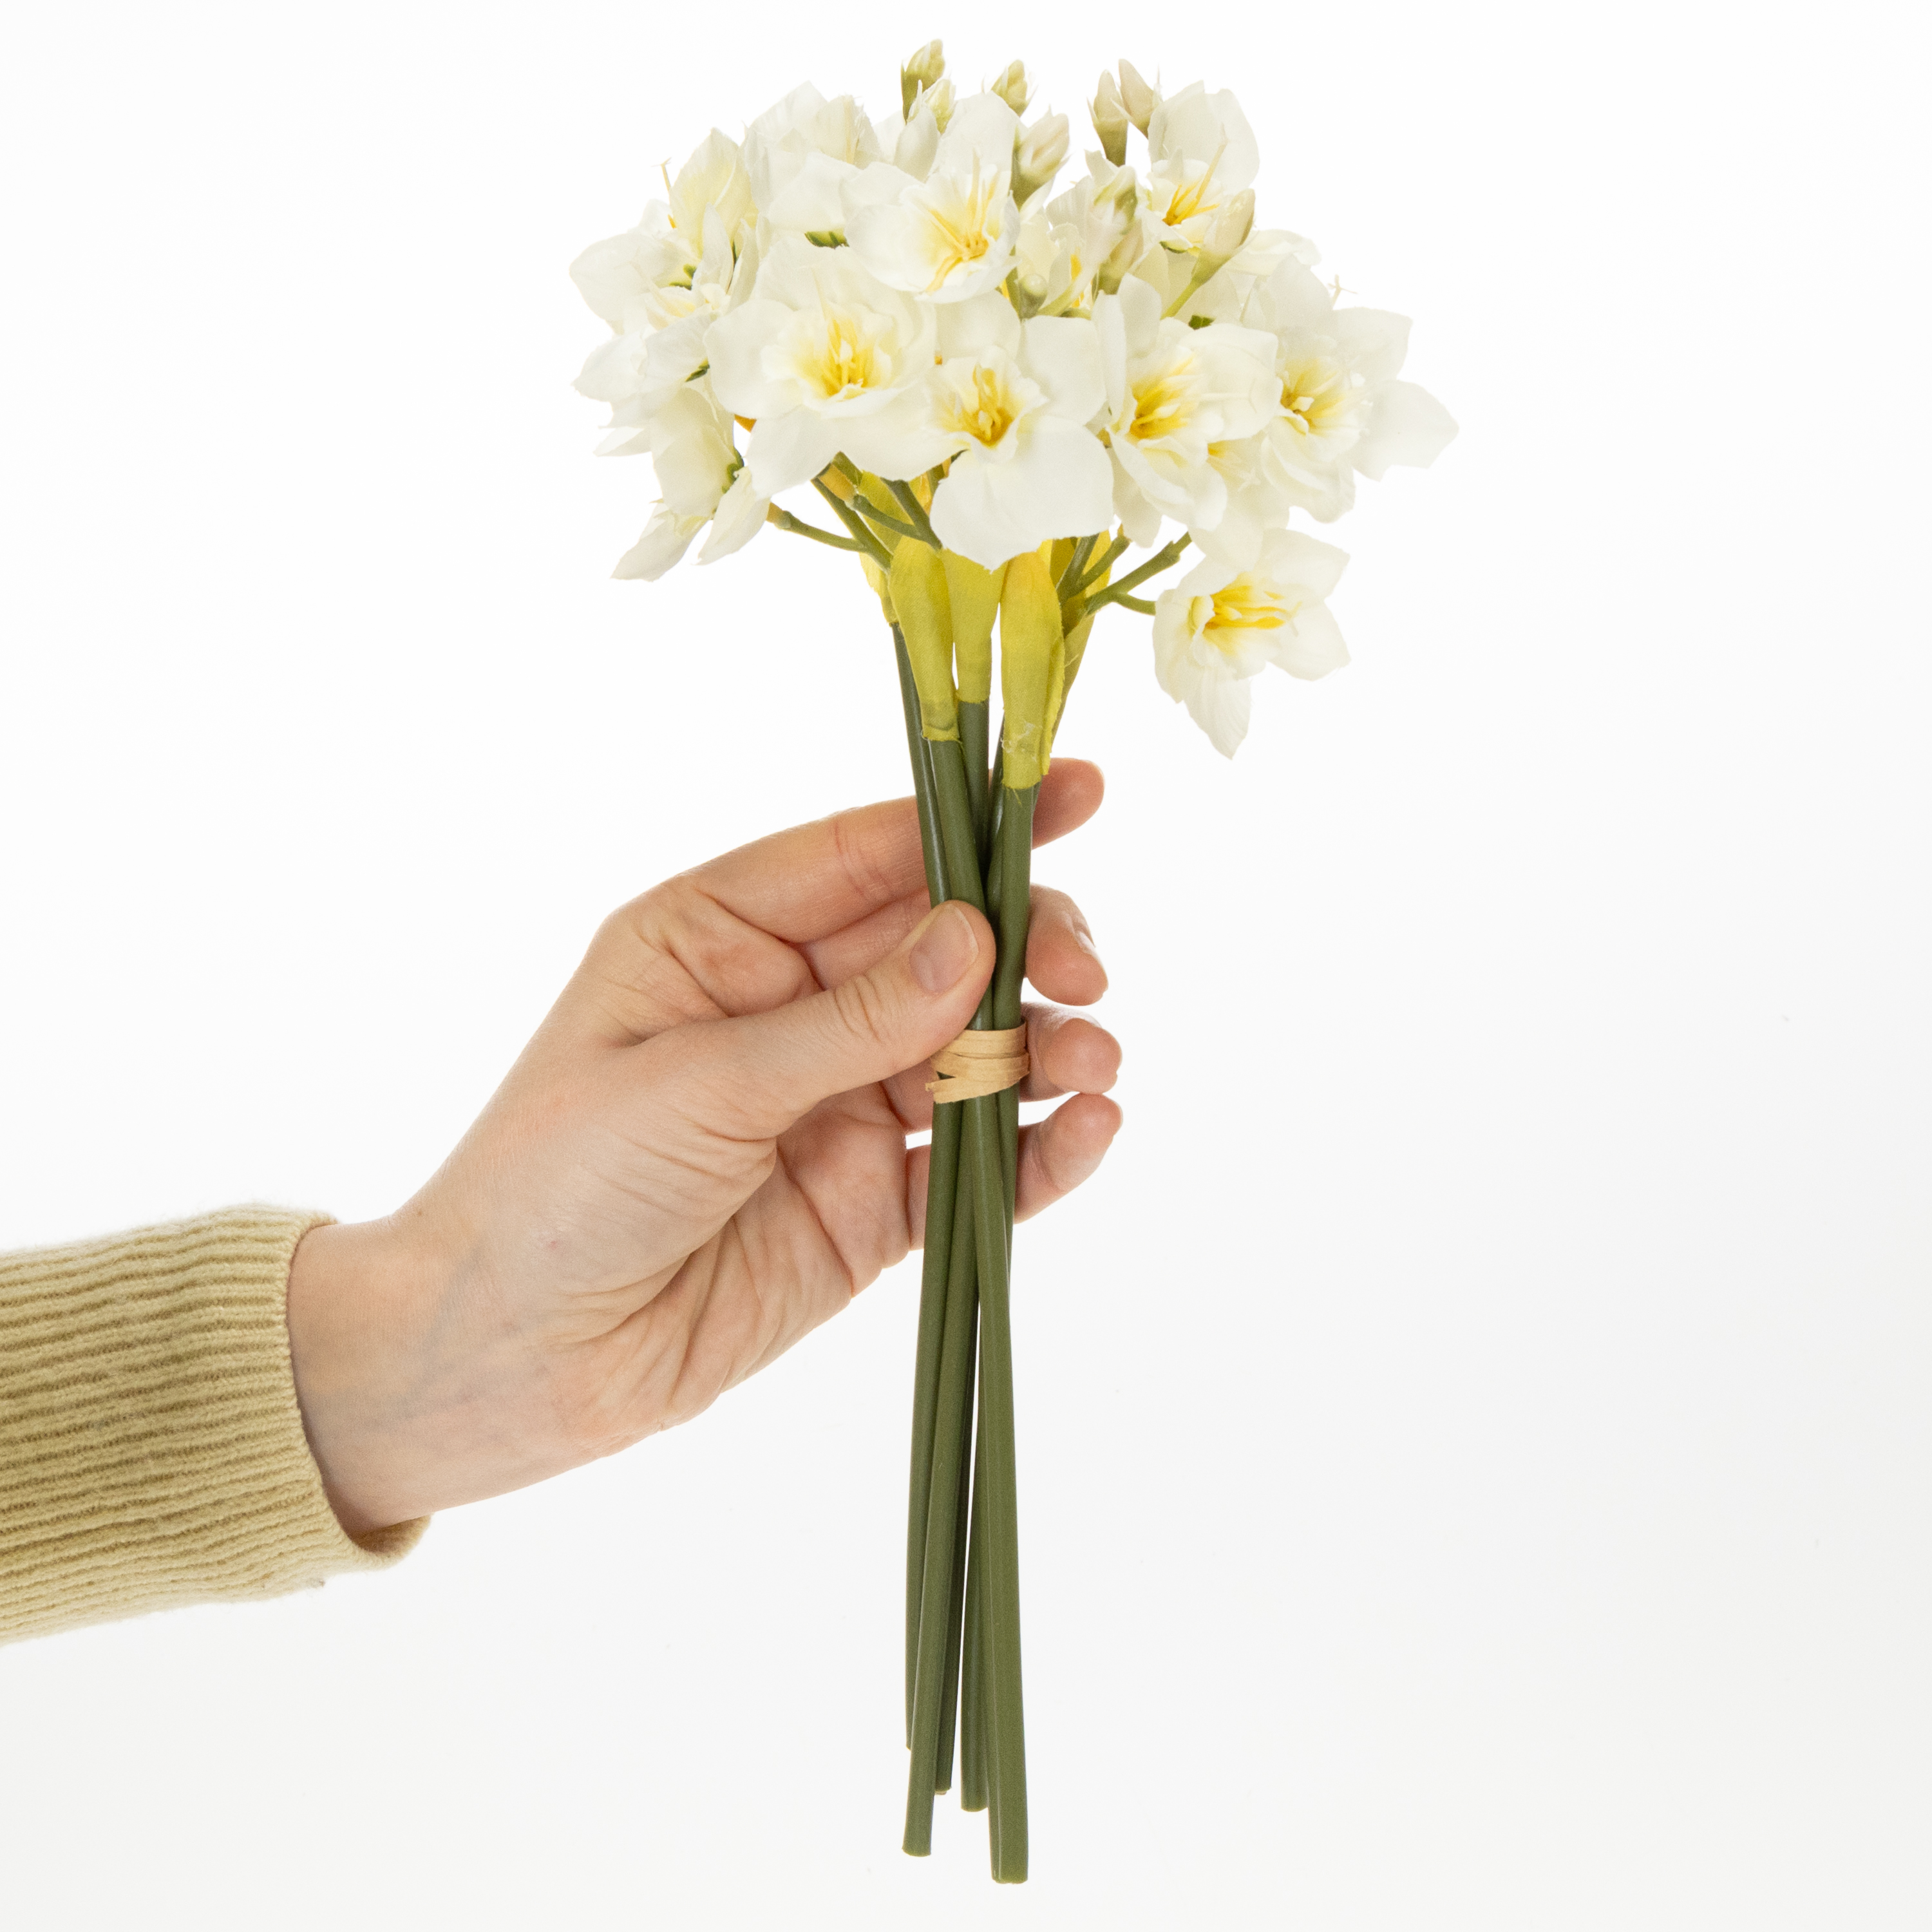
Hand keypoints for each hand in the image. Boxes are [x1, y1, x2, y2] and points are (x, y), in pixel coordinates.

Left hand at [286, 762, 1120, 1534]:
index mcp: (723, 937)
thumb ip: (851, 1019)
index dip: (973, 827)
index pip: (869, 856)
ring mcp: (839, 1107)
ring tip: (1095, 1065)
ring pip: (978, 1054)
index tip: (1079, 794)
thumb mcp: (698, 1080)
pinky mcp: (873, 1206)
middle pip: (945, 949)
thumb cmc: (558, 1184)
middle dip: (1028, 950)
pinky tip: (1089, 1132)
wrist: (511, 1357)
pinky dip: (1041, 1149)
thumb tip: (977, 938)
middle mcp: (791, 1008)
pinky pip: (976, 1164)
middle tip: (1084, 977)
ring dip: (1050, 1050)